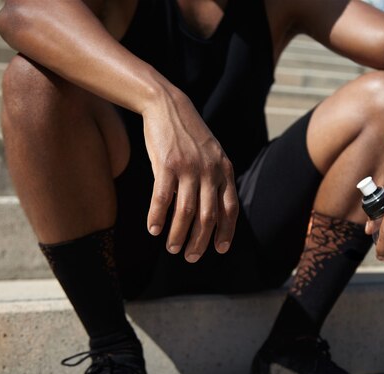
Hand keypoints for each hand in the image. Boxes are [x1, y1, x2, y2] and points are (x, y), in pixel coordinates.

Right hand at [142, 88, 238, 261]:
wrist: (168, 106)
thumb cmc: (189, 135)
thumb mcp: (212, 154)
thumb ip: (217, 178)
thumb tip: (215, 210)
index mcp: (224, 170)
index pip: (230, 208)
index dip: (226, 231)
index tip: (221, 249)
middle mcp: (210, 171)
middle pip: (208, 216)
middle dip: (201, 241)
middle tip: (191, 257)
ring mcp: (188, 168)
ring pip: (186, 212)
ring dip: (178, 235)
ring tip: (172, 248)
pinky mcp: (166, 164)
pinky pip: (162, 199)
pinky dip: (157, 218)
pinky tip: (153, 229)